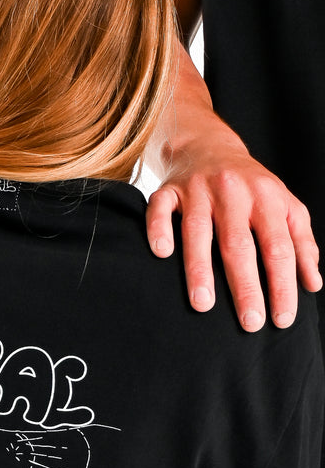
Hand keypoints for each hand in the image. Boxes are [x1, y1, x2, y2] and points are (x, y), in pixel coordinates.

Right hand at [146, 149, 320, 330]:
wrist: (209, 145)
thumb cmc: (252, 187)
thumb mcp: (285, 207)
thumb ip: (302, 244)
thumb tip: (312, 284)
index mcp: (267, 199)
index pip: (278, 248)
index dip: (282, 285)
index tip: (283, 319)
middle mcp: (234, 192)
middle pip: (239, 244)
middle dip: (245, 286)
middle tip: (250, 322)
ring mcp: (198, 190)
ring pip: (197, 231)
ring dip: (199, 269)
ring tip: (203, 305)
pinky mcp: (168, 189)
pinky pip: (160, 208)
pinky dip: (158, 229)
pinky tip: (161, 254)